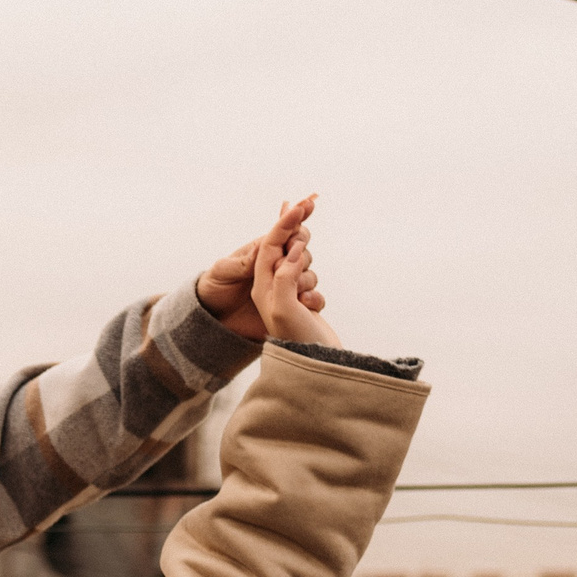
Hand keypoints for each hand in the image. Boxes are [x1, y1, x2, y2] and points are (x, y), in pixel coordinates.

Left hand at [250, 200, 341, 348]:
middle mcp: (271, 287)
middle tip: (302, 259)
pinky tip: (311, 310)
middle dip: (301, 248)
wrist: (307, 373)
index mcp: (261, 281)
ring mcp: (287, 297)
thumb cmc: (290, 341)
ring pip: (305, 268)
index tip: (305, 202)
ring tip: (303, 300)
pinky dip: (316, 296)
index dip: (286, 221)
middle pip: (289, 250)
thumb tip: (293, 251)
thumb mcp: (281, 307)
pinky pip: (314, 289)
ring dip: (308, 277)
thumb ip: (285, 276)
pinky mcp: (302, 308)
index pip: (272, 242)